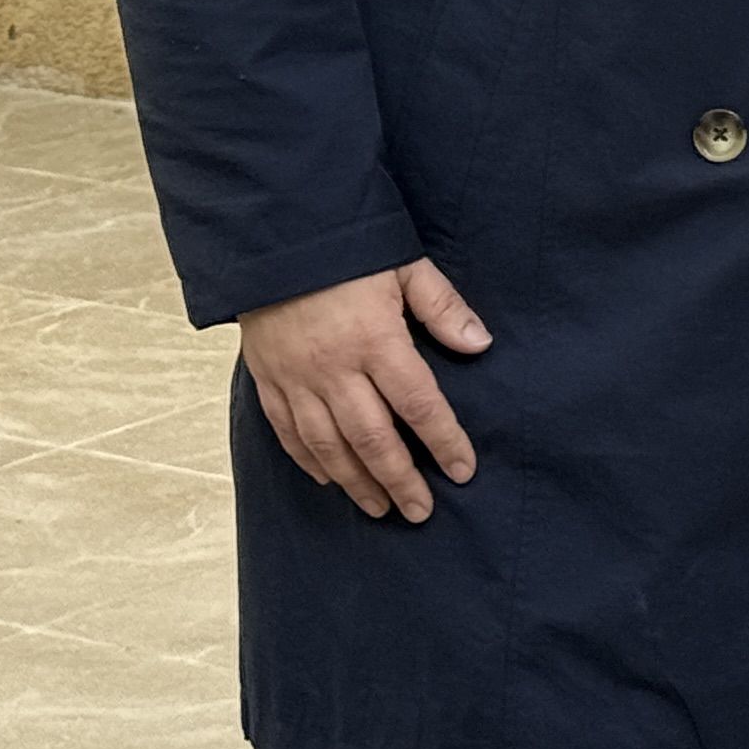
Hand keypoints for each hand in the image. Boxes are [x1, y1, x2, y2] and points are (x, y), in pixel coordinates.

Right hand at [237, 257, 489, 522]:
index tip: (462, 471)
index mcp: (375, 340)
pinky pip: (288, 432)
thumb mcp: (405, 266)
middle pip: (371, 438)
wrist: (274, 236)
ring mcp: (297, 379)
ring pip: (328, 446)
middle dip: (399, 480)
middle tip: (421, 511)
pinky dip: (309, 462)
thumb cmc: (347, 249)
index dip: (443, 441)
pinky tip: (330, 480)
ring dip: (356, 482)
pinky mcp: (268, 380)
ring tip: (380, 507)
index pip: (418, 403)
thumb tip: (480, 345)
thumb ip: (443, 307)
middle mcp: (334, 369)